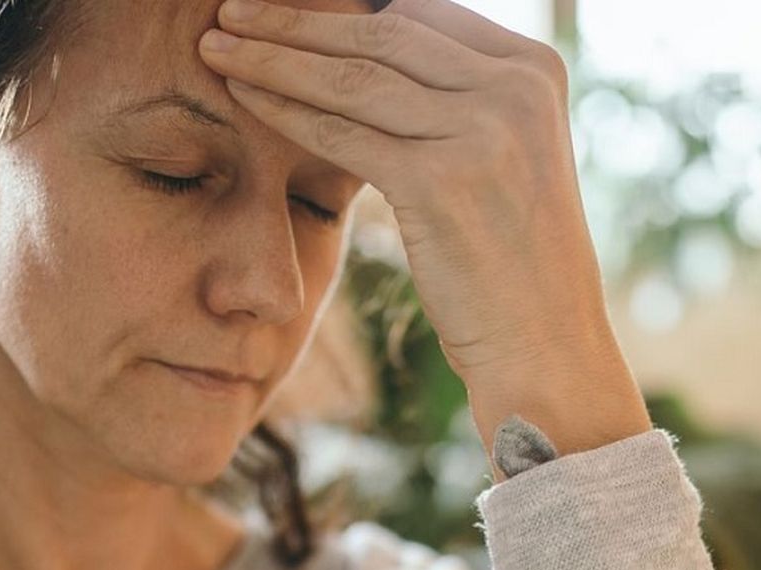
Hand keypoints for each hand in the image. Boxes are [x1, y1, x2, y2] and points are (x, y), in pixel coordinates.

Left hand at [199, 0, 616, 381]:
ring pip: (351, 76)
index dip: (341, 7)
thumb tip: (378, 43)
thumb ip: (459, 97)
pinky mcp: (441, 180)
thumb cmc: (511, 260)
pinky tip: (242, 97)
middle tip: (233, 11)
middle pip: (382, 30)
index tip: (284, 10)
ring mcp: (483, 130)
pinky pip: (340, 131)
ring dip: (272, 56)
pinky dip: (283, 110)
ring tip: (217, 45)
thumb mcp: (507, 155)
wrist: (544, 345)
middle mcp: (516, 87)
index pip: (419, 11)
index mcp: (535, 68)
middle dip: (295, 20)